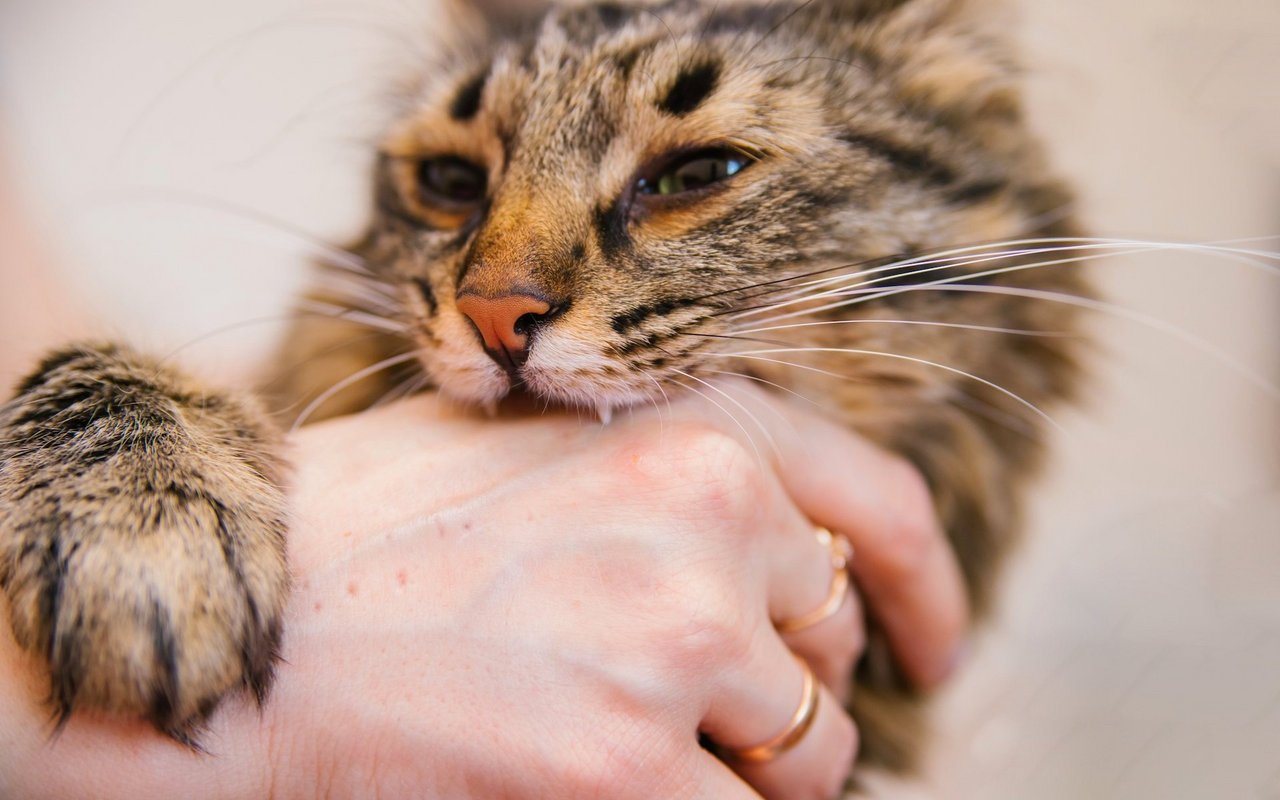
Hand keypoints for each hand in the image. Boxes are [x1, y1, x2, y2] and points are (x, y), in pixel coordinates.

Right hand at [0, 384, 965, 798]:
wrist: (244, 618)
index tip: (927, 651)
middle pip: (828, 655)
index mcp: (693, 424)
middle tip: (677, 709)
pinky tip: (604, 782)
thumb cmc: (377, 531)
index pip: (880, 509)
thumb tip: (778, 565)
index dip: (921, 593)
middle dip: (776, 700)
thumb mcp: (548, 448)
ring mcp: (675, 642)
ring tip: (620, 743)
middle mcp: (705, 515)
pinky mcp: (627, 766)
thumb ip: (677, 484)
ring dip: (738, 772)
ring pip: (806, 756)